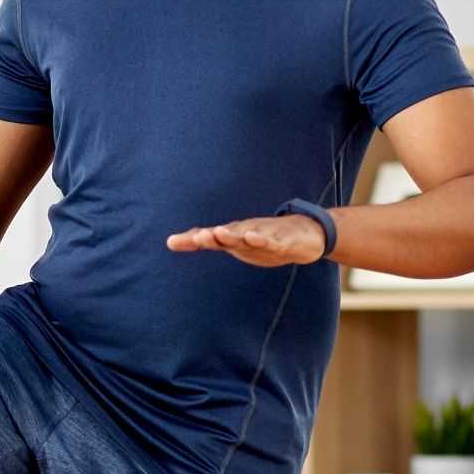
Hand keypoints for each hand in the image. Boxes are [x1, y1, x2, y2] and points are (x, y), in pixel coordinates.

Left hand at [165, 213, 326, 266]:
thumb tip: (168, 241)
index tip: (174, 242)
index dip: (193, 240)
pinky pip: (272, 241)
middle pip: (227, 234)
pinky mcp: (282, 240)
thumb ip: (203, 240)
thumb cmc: (262, 238)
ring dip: (234, 234)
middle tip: (200, 237)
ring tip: (220, 234)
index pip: (210, 237)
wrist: (304, 234)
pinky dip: (262, 239)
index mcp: (233, 235)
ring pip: (248, 235)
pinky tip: (253, 237)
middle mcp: (246, 231)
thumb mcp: (232, 242)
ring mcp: (264, 234)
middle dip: (213, 236)